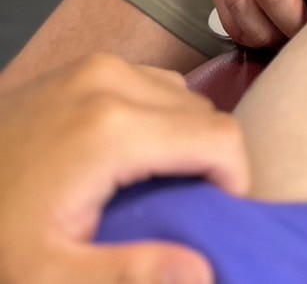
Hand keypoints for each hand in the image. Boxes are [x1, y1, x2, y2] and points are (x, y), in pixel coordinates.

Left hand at [0, 54, 248, 283]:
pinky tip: (132, 161)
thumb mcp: (48, 278)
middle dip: (211, 165)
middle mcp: (113, 80)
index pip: (220, 139)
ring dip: (186, 140)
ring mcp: (95, 66)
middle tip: (188, 218)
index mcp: (115, 127)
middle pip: (204, 114)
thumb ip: (129, 275)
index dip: (236, 184)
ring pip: (180, 95)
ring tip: (161, 192)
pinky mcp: (80, 66)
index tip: (217, 226)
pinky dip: (159, 118)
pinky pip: (149, 84)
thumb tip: (206, 271)